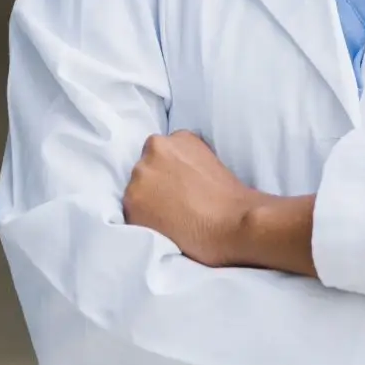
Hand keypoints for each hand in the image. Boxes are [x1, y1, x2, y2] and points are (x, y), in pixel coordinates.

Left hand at [123, 130, 271, 267]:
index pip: (161, 152)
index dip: (168, 172)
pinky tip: (163, 227)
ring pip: (135, 190)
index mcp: (178, 138)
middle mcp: (156, 150)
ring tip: (169, 218)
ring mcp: (141, 175)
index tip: (178, 186)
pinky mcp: (132, 202)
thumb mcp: (212, 161)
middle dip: (154, 184)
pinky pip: (130, 212)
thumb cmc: (232, 199)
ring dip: (146, 202)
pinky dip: (142, 220)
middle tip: (173, 203)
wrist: (234, 223)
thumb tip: (175, 173)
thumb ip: (187, 159)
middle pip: (145, 168)